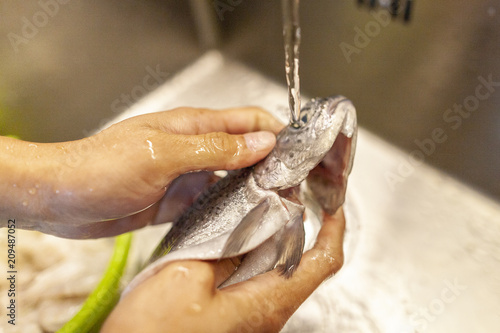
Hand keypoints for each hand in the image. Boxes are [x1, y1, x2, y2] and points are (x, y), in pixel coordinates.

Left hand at [0, 107, 282, 237]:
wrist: (60, 198)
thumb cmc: (101, 167)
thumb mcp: (162, 154)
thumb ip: (214, 149)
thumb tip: (262, 142)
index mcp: (194, 126)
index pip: (248, 120)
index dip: (277, 133)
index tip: (300, 155)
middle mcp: (195, 149)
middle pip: (245, 152)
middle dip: (272, 166)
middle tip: (294, 191)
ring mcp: (187, 176)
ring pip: (232, 181)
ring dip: (253, 192)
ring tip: (276, 211)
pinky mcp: (177, 202)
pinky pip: (212, 205)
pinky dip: (229, 213)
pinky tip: (243, 226)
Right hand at [102, 209, 344, 332]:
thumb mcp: (186, 279)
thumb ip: (221, 250)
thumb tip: (244, 231)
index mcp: (266, 305)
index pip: (322, 262)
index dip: (334, 229)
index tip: (332, 205)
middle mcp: (266, 315)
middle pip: (299, 265)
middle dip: (296, 227)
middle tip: (282, 196)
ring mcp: (249, 320)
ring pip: (274, 273)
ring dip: (269, 240)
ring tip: (253, 210)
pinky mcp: (231, 320)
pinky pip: (251, 283)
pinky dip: (248, 256)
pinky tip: (226, 240)